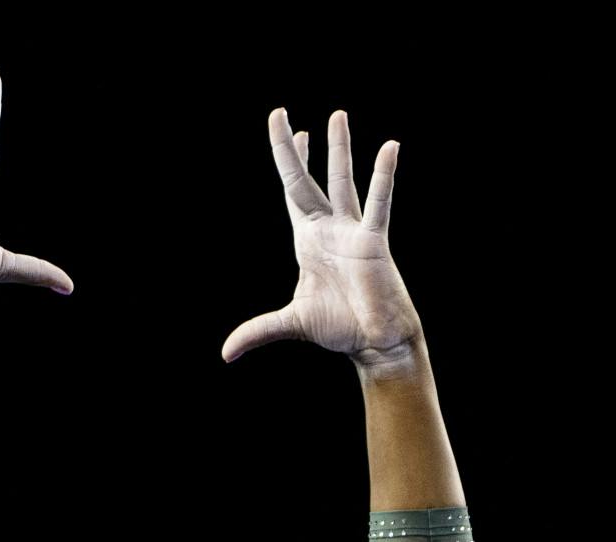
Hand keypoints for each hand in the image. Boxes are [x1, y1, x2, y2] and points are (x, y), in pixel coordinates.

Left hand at [222, 108, 420, 365]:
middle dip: (296, 149)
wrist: (371, 341)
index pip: (293, 192)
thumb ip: (258, 331)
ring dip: (339, 150)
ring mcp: (351, 231)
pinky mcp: (373, 241)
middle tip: (284, 114)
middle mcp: (328, 228)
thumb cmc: (338, 327)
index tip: (290, 130)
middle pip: (306, 180)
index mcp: (308, 240)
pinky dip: (384, 176)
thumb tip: (225, 354)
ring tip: (336, 115)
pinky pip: (379, 203)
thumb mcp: (290, 323)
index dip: (289, 164)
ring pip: (343, 181)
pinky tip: (389, 148)